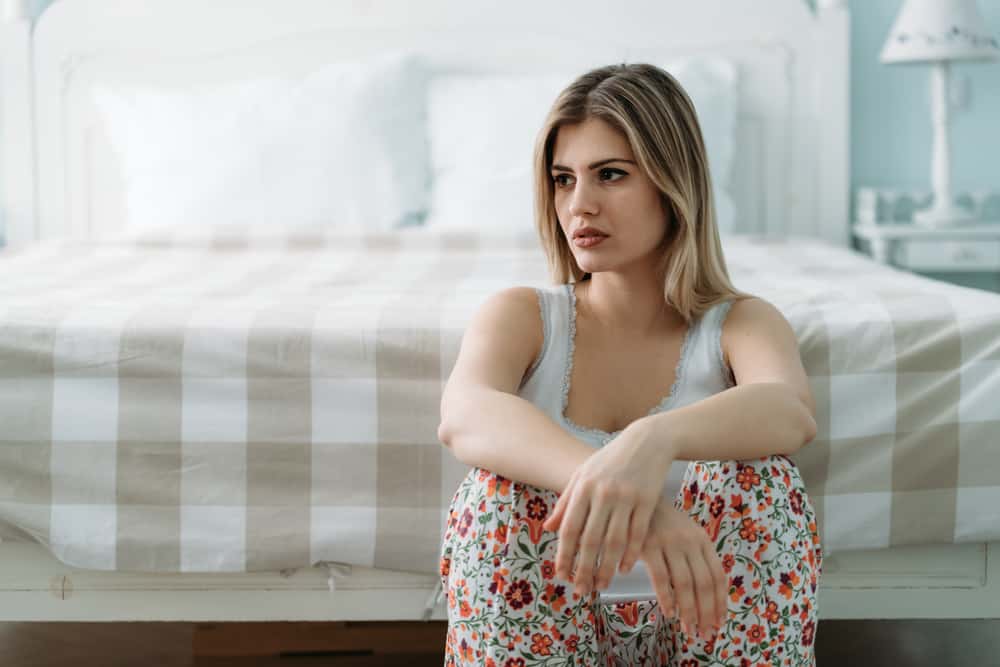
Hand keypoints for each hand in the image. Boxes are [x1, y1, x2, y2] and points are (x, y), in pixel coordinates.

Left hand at [542, 419, 673, 595]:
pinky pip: (637, 534)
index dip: (564, 554)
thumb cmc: (610, 460)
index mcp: (583, 487)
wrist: (646, 442)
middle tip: (581, 590)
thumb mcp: (583, 475)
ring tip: (601, 585)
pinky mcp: (647, 500)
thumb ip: (566, 502)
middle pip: (591, 539)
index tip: (560, 575)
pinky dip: (630, 554)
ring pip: (614, 541)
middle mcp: (603, 493)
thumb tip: (548, 528)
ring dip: (606, 567)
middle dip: (584, 568)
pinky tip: (623, 568)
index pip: (569, 528)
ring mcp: (626, 497)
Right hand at [641, 496, 727, 639]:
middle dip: (706, 612)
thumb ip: (698, 559)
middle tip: (704, 633)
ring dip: (688, 610)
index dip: (720, 603)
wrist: (638, 501)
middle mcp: (690, 541)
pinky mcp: (649, 545)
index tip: (719, 622)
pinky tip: (668, 612)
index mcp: (703, 540)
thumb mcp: (687, 535)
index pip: (718, 576)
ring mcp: (669, 542)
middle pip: (704, 583)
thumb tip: (709, 598)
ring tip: (688, 628)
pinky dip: (666, 598)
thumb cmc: (664, 524)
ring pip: (684, 584)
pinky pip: (661, 577)